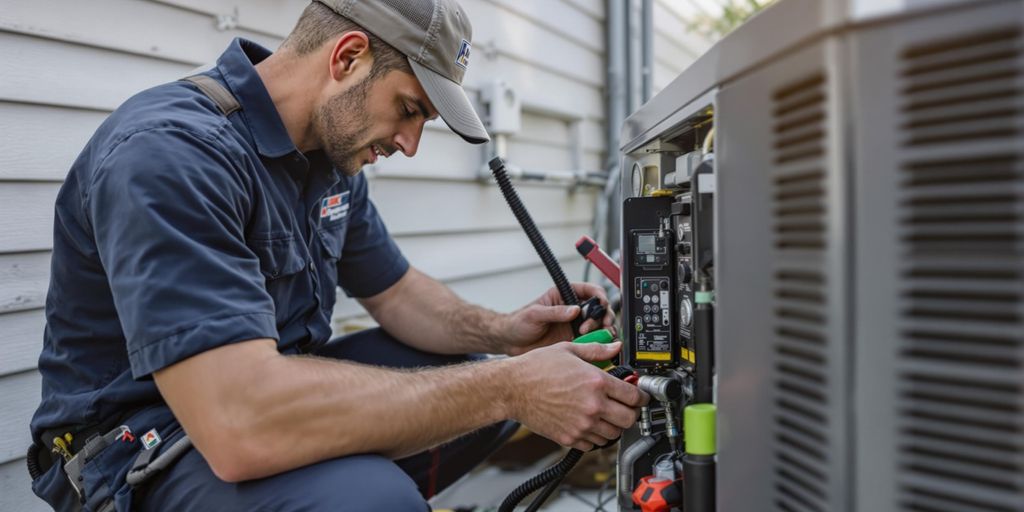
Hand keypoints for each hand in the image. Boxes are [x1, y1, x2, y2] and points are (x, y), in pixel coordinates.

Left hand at [502, 282, 615, 355]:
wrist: (511, 343)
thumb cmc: (519, 323)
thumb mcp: (535, 314)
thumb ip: (555, 312)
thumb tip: (575, 310)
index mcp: (565, 295)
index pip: (589, 291)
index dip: (599, 296)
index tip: (601, 305)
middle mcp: (573, 309)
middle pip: (600, 309)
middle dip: (604, 317)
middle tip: (597, 327)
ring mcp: (575, 326)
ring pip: (600, 326)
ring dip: (603, 331)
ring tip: (597, 338)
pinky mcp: (575, 341)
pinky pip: (592, 342)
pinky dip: (598, 344)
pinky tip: (595, 348)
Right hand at [507, 341, 647, 450]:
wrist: (512, 388)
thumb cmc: (536, 368)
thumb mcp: (569, 350)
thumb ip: (597, 350)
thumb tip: (615, 346)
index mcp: (596, 382)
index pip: (634, 396)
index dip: (641, 396)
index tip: (639, 396)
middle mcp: (592, 405)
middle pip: (629, 419)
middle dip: (631, 413)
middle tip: (626, 407)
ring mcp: (581, 424)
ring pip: (614, 434)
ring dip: (614, 425)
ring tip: (606, 415)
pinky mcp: (569, 437)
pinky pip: (594, 444)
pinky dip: (596, 436)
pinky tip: (589, 423)